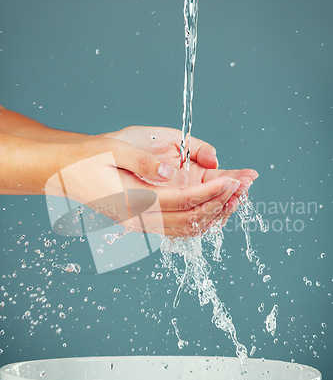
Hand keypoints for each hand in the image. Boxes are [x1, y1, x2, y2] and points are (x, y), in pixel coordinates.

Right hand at [52, 127, 256, 236]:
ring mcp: (139, 225)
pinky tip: (212, 210)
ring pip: (185, 230)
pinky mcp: (140, 223)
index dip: (213, 192)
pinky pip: (176, 230)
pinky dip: (199, 221)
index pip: (184, 202)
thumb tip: (171, 172)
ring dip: (213, 215)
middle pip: (190, 220)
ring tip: (236, 198)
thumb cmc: (87, 158)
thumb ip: (144, 162)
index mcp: (133, 202)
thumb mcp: (113, 150)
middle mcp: (138, 220)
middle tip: (244, 187)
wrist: (63, 172)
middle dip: (221, 204)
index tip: (235, 179)